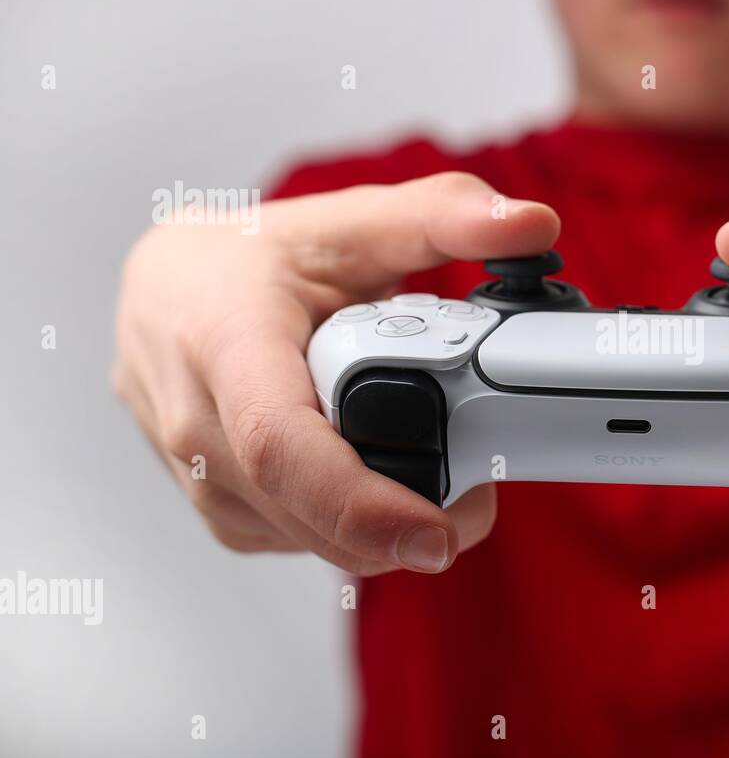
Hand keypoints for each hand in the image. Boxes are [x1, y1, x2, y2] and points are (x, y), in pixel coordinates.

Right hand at [113, 173, 559, 574]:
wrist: (167, 292)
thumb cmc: (247, 261)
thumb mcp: (350, 223)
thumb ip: (445, 216)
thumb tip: (533, 223)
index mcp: (223, 342)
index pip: (280, 444)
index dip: (361, 503)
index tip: (438, 530)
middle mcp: (194, 421)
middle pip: (305, 509)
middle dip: (403, 524)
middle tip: (476, 500)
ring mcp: (198, 475)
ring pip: (305, 539)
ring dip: (382, 533)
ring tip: (443, 483)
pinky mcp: (218, 508)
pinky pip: (295, 541)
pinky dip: (350, 529)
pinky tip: (383, 487)